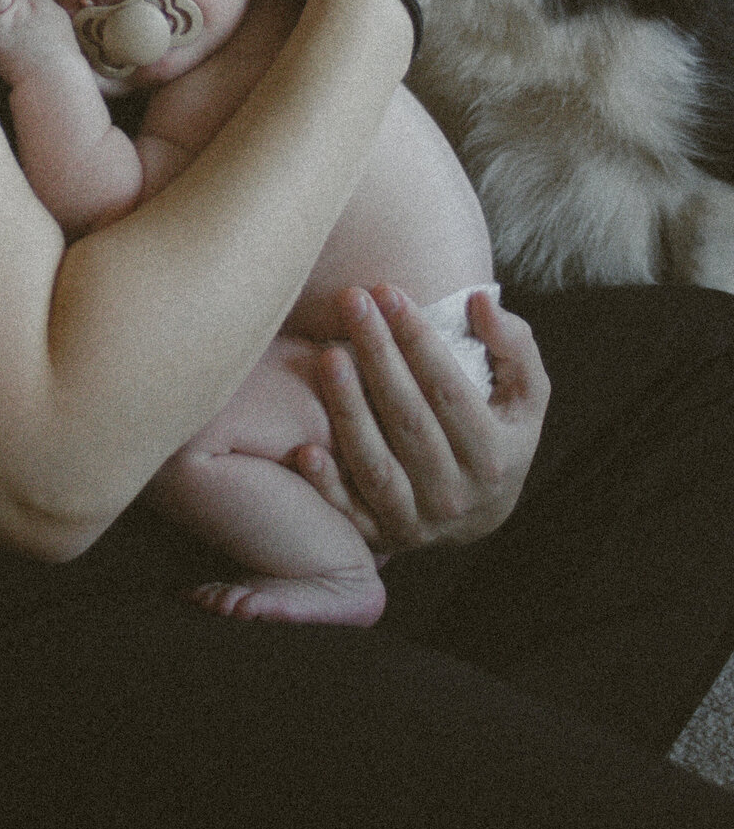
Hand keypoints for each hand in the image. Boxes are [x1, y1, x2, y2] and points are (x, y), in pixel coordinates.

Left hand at [294, 284, 548, 552]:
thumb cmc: (498, 431)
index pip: (449, 389)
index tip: (388, 291)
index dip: (418, 339)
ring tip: (327, 355)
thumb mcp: (525, 393)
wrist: (480, 512)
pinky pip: (349, 512)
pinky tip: (304, 449)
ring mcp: (416, 520)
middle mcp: (456, 494)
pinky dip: (326, 485)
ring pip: (376, 464)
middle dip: (378, 354)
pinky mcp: (379, 536)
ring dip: (349, 410)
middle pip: (409, 418)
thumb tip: (481, 301)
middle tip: (350, 301)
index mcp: (494, 455)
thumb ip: (513, 345)